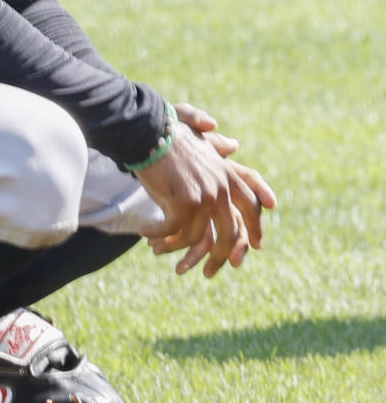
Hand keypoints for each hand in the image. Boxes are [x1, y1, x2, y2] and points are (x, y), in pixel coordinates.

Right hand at [136, 103, 276, 277]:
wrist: (148, 131)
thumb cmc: (168, 133)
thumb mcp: (197, 140)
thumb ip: (216, 145)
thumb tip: (234, 145)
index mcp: (227, 173)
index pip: (251, 203)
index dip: (256, 226)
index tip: (256, 246)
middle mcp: (222, 186)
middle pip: (232, 231)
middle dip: (222, 256)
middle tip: (209, 271)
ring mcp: (206, 195)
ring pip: (198, 237)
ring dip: (176, 247)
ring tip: (158, 248)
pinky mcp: (186, 202)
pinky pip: (175, 231)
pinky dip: (159, 236)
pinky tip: (145, 234)